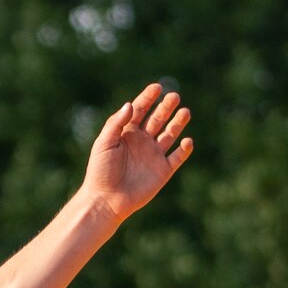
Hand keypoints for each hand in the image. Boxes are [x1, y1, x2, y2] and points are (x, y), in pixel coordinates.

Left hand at [83, 83, 194, 216]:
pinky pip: (177, 157)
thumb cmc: (100, 171)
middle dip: (166, 107)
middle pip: (157, 119)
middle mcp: (142, 141)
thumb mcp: (104, 143)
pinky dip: (184, 149)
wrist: (105, 200)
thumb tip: (130, 104)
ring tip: (185, 111)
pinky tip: (187, 141)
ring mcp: (153, 155)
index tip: (157, 87)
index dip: (148, 98)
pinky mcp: (162, 171)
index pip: (140, 110)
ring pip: (169, 135)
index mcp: (126, 133)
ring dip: (178, 123)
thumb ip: (117, 123)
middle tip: (174, 96)